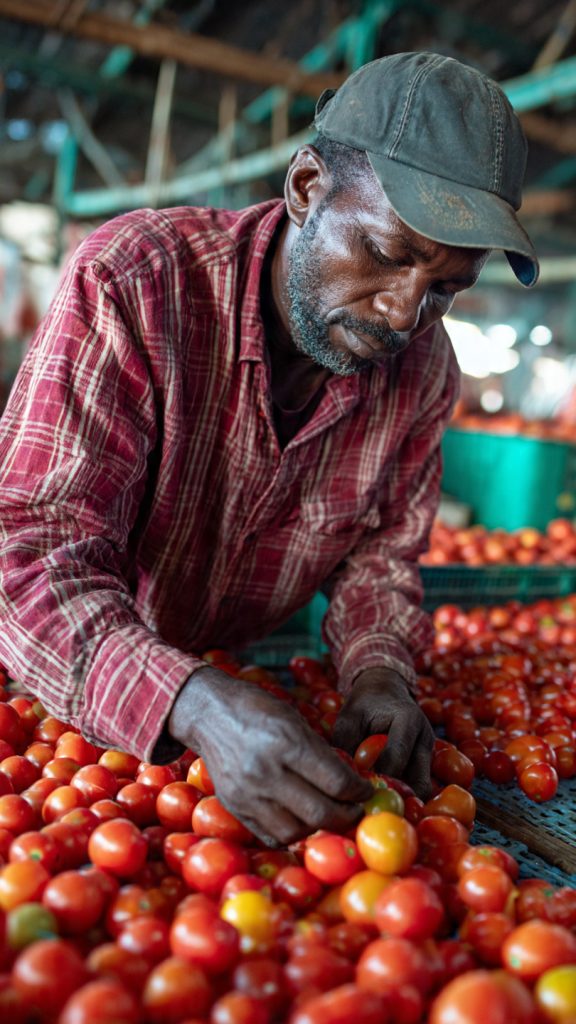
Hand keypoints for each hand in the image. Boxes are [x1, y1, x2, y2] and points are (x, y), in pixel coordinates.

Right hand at [168, 666, 372, 845]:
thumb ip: (320, 752)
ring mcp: (247, 794)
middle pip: (320, 813)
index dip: (359, 791)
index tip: (367, 791)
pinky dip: (292, 833)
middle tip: (355, 811)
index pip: (336, 782)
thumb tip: (350, 782)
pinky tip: (301, 821)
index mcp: (286, 742)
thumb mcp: (294, 719)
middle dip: (347, 816)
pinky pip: (271, 835)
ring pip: (297, 831)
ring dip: (319, 827)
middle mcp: (266, 771)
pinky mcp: (234, 807)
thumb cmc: (257, 709)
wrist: (209, 713)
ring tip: (329, 816)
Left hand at [332, 668, 434, 799]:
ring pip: (420, 786)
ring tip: (378, 806)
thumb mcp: (349, 716)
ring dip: (402, 797)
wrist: (385, 688)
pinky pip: (417, 783)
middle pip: (417, 780)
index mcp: (408, 720)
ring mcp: (429, 750)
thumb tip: (346, 778)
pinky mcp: (425, 760)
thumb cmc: (364, 702)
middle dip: (396, 797)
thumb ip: (345, 744)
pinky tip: (386, 798)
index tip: (358, 792)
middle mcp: (425, 737)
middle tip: (372, 809)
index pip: (395, 759)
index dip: (377, 778)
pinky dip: (404, 792)